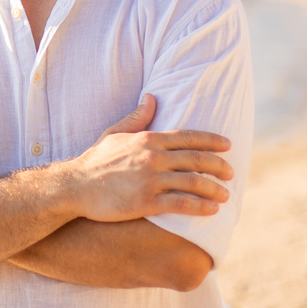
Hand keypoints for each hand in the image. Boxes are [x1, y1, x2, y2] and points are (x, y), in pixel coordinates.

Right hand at [61, 94, 234, 222]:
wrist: (75, 186)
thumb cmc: (95, 161)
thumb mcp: (115, 133)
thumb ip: (136, 117)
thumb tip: (152, 97)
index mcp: (148, 139)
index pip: (189, 137)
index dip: (212, 141)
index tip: (228, 146)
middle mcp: (153, 157)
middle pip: (197, 160)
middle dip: (219, 166)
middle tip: (231, 174)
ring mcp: (151, 179)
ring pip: (194, 182)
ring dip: (215, 189)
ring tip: (226, 195)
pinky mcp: (147, 202)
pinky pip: (182, 204)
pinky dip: (201, 207)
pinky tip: (212, 210)